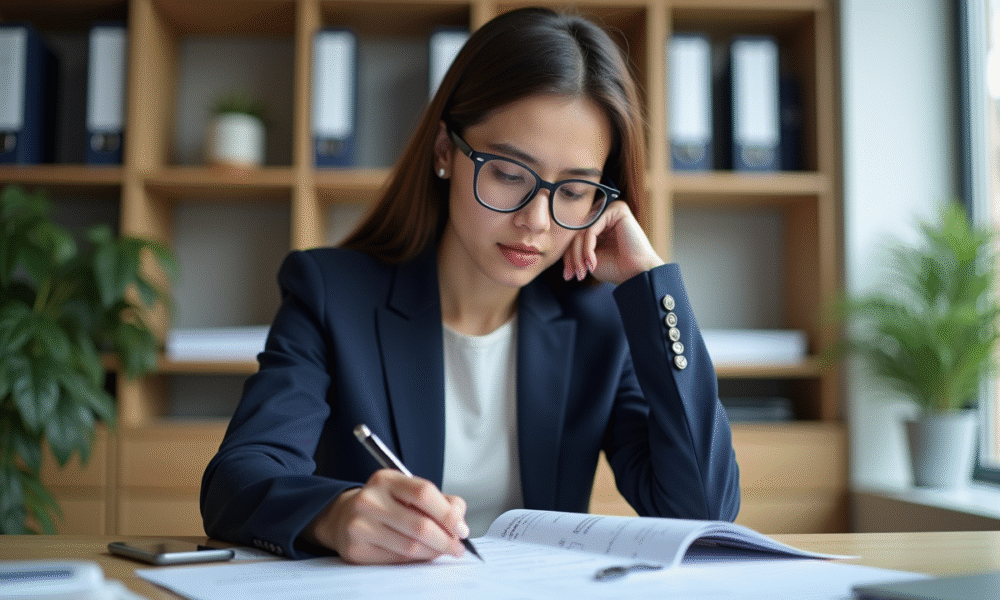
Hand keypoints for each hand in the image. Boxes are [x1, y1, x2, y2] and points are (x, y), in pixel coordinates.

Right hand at [306, 469, 469, 563]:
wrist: (344, 516)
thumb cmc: (384, 503)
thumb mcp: (408, 491)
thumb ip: (439, 501)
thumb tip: (460, 521)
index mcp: (386, 479)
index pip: (424, 493)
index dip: (448, 514)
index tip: (461, 528)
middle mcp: (369, 499)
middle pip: (419, 525)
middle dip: (446, 540)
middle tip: (457, 547)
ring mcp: (359, 525)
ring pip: (410, 546)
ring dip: (433, 552)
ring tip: (442, 551)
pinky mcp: (355, 549)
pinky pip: (396, 559)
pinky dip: (415, 560)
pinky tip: (421, 555)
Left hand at [563, 200, 663, 285]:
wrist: (637, 274)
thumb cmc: (617, 268)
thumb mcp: (588, 258)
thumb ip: (575, 247)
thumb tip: (557, 245)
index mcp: (599, 226)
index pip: (575, 236)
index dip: (568, 256)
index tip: (568, 275)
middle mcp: (605, 215)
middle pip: (576, 232)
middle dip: (572, 256)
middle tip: (571, 275)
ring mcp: (611, 211)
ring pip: (582, 230)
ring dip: (578, 253)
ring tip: (583, 271)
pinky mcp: (617, 210)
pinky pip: (592, 228)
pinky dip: (588, 247)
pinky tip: (592, 262)